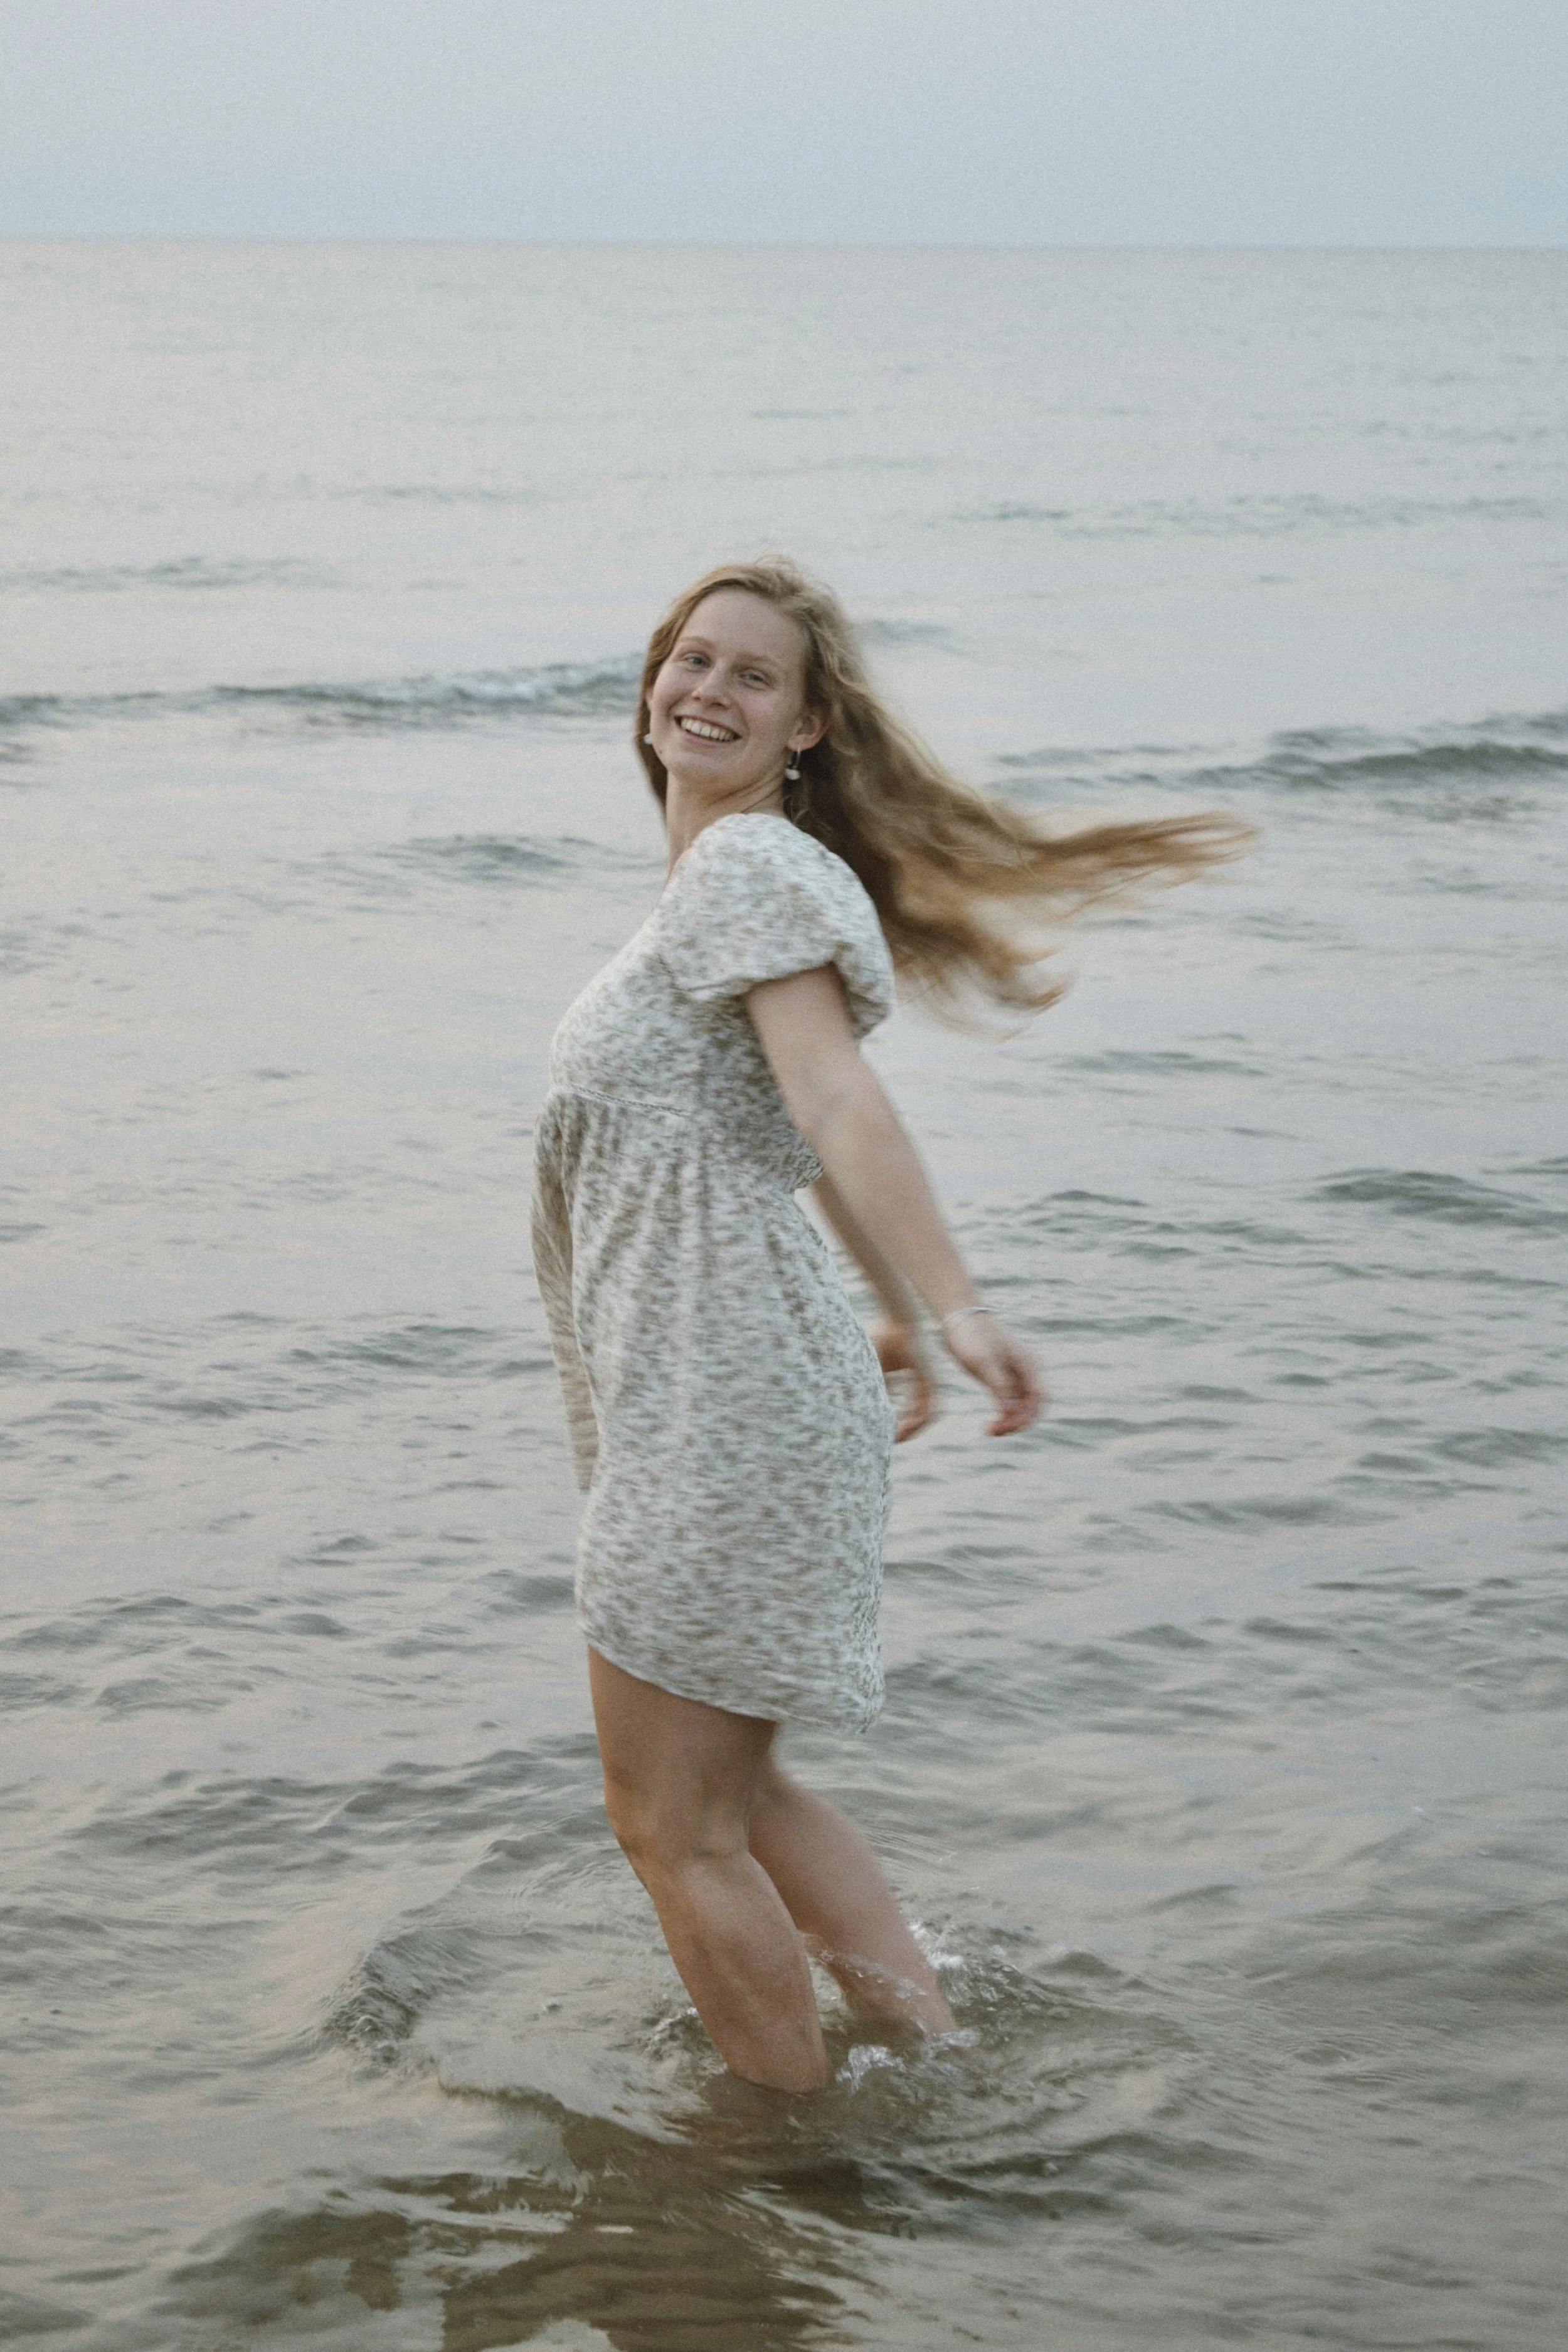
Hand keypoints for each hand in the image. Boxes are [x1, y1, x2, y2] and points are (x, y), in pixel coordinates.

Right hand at [872, 1319, 936, 1441]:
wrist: (897, 1320)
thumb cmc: (884, 1338)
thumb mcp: (875, 1368)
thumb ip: (876, 1388)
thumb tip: (866, 1410)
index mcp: (916, 1380)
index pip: (911, 1409)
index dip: (899, 1422)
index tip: (886, 1431)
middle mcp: (925, 1384)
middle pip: (920, 1416)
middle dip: (906, 1430)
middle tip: (891, 1439)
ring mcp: (931, 1382)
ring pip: (927, 1416)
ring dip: (912, 1429)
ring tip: (896, 1436)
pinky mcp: (931, 1380)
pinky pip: (929, 1408)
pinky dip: (916, 1421)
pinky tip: (902, 1426)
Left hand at [942, 1314, 1045, 1435]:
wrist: (957, 1318)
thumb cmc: (971, 1335)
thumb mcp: (983, 1361)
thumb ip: (998, 1386)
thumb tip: (1009, 1412)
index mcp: (1027, 1365)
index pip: (1039, 1398)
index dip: (1027, 1415)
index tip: (1005, 1425)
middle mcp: (1024, 1371)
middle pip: (1032, 1405)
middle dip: (1017, 1422)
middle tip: (993, 1432)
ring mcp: (1013, 1375)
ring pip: (1020, 1406)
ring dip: (1009, 1421)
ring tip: (989, 1430)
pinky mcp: (1000, 1377)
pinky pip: (1008, 1402)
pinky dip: (1002, 1414)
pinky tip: (989, 1422)